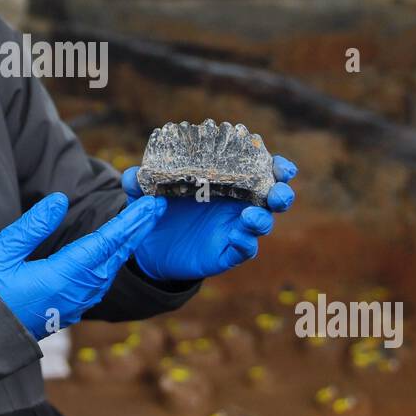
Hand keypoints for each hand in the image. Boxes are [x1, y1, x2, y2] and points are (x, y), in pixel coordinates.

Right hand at [0, 192, 167, 340]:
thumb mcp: (2, 252)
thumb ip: (33, 225)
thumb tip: (61, 200)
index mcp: (61, 276)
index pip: (105, 243)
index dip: (130, 223)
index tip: (151, 205)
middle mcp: (74, 293)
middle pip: (114, 257)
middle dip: (136, 231)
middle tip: (156, 208)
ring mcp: (72, 305)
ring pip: (108, 272)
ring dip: (125, 247)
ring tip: (139, 226)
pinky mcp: (65, 312)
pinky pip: (97, 285)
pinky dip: (110, 264)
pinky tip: (111, 255)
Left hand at [120, 155, 296, 281]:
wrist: (151, 248)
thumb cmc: (158, 209)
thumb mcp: (145, 194)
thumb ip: (139, 183)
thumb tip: (133, 175)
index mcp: (227, 181)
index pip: (260, 170)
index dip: (277, 166)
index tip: (280, 163)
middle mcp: (238, 204)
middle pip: (273, 197)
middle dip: (282, 192)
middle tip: (279, 190)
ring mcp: (234, 228)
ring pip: (262, 224)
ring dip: (263, 218)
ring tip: (252, 216)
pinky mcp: (227, 252)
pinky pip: (244, 249)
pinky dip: (246, 242)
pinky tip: (240, 236)